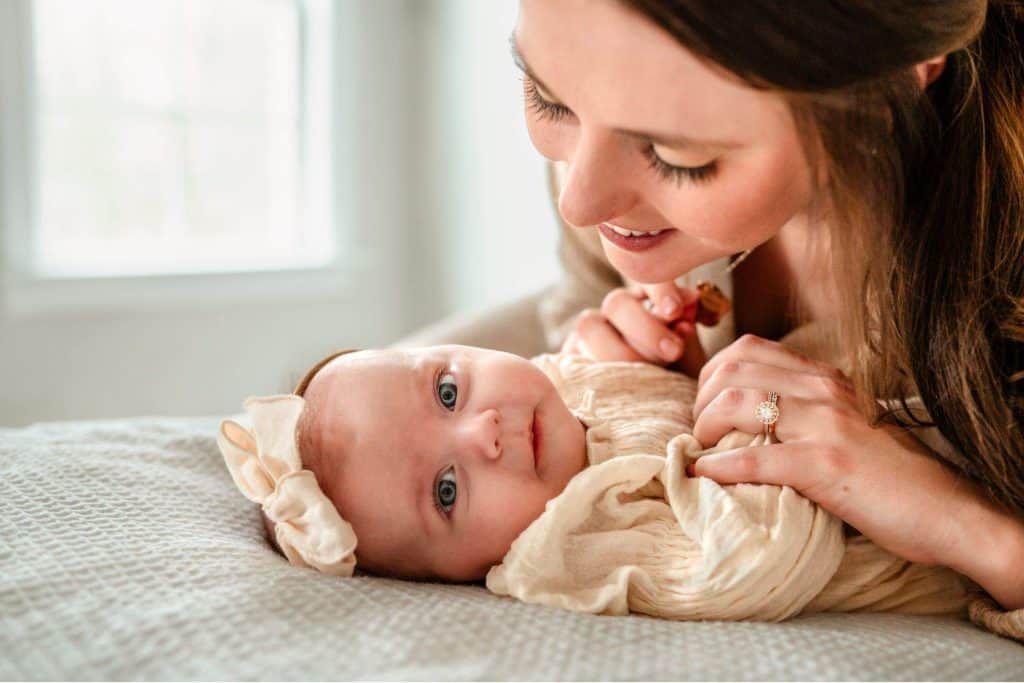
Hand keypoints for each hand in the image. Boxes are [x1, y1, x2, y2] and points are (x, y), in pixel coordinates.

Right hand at [561, 282, 706, 377]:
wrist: (650, 411)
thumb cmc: (674, 378)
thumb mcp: (687, 356)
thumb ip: (686, 330)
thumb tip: (689, 301)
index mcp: (647, 298)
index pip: (649, 278)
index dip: (660, 289)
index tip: (675, 310)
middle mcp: (613, 310)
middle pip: (616, 303)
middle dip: (646, 328)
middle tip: (672, 352)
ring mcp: (587, 333)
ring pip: (589, 327)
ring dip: (620, 352)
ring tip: (647, 377)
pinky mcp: (569, 357)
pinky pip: (570, 356)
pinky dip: (593, 370)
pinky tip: (614, 388)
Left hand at [686, 333, 992, 569]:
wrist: (947, 511)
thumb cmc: (891, 473)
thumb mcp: (846, 422)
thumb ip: (805, 408)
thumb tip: (749, 416)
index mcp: (825, 378)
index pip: (748, 349)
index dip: (712, 376)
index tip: (705, 406)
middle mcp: (822, 391)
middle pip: (733, 370)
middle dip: (701, 401)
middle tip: (700, 433)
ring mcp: (824, 425)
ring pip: (737, 403)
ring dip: (705, 428)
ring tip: (703, 450)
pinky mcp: (825, 465)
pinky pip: (754, 458)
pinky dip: (720, 467)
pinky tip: (706, 476)